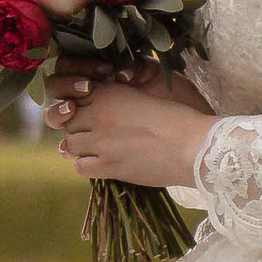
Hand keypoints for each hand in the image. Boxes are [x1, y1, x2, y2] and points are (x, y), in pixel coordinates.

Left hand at [54, 78, 209, 189]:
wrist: (192, 147)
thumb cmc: (177, 120)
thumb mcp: (143, 99)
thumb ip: (118, 102)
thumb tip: (103, 113)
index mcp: (108, 93)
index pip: (76, 99)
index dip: (84, 109)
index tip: (96, 117)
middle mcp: (98, 115)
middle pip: (70, 122)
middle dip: (80, 129)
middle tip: (97, 136)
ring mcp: (100, 141)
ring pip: (71, 145)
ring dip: (82, 148)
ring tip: (99, 150)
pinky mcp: (107, 166)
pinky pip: (79, 167)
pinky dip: (86, 166)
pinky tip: (100, 164)